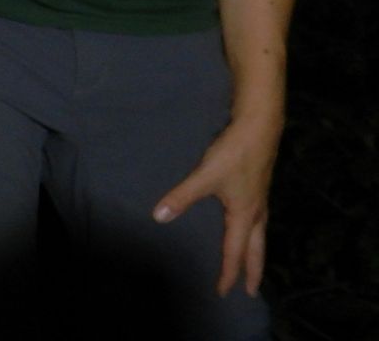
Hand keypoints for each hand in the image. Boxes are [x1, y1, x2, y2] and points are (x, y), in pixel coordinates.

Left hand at [152, 112, 282, 296]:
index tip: (221, 292)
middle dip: (252, 271)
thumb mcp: (205, 176)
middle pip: (256, 250)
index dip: (227, 273)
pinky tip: (249, 227)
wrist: (260, 127)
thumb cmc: (234, 153)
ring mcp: (261, 200)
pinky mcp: (260, 187)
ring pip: (260, 236)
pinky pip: (260, 221)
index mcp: (243, 215)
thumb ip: (181, 197)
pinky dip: (256, 234)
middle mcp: (256, 212)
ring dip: (256, 253)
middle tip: (251, 292)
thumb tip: (159, 217)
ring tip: (253, 265)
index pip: (234, 252)